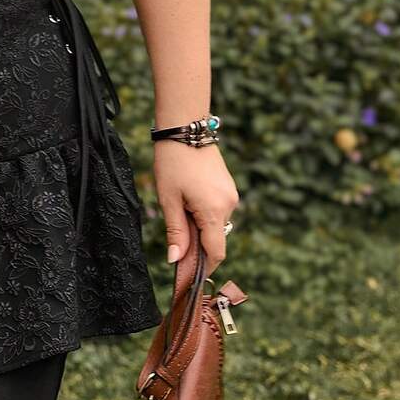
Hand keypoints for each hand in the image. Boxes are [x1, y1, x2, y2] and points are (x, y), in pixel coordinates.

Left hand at [153, 141, 238, 277]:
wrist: (185, 128)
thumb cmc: (173, 162)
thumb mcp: (168, 198)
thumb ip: (176, 231)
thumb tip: (176, 260)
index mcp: (214, 211)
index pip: (216, 252)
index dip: (204, 266)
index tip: (188, 271)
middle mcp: (229, 205)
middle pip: (215, 238)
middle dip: (197, 243)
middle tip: (175, 235)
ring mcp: (231, 195)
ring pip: (216, 224)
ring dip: (199, 225)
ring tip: (179, 206)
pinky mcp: (228, 187)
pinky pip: (218, 209)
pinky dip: (204, 213)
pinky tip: (188, 198)